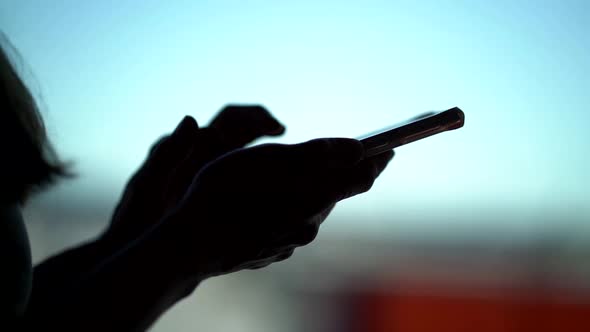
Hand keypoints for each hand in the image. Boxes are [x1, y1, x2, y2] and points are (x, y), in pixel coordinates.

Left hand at [102, 105, 284, 249]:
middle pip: (241, 131)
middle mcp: (198, 156)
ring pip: (243, 155)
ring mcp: (205, 175)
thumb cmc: (135, 222)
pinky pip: (239, 178)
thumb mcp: (148, 188)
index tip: (280, 129)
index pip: (230, 119)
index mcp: (186, 148)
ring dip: (266, 154)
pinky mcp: (211, 195)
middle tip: (293, 145)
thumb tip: (192, 119)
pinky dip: (258, 177)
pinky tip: (273, 193)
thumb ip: (168, 154)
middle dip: (267, 130)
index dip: (257, 118)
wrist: (130, 252)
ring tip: (290, 169)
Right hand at [166, 138, 393, 276]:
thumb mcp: (266, 158)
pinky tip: (266, 202)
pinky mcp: (274, 250)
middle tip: (339, 154)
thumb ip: (316, 153)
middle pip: (335, 192)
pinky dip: (289, 207)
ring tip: (291, 176)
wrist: (191, 242)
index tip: (390, 146)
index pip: (363, 177)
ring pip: (311, 208)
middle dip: (338, 173)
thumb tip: (357, 147)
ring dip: (309, 189)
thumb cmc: (224, 191)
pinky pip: (291, 223)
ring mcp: (292, 241)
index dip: (379, 159)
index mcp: (314, 197)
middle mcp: (310, 224)